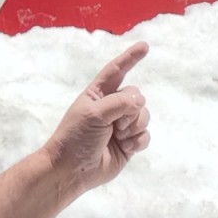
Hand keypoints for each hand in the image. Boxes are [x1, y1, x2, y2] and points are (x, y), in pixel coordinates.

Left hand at [42, 41, 150, 194]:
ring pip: (143, 116)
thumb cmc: (76, 138)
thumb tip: (141, 101)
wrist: (72, 170)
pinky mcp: (129, 143)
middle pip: (137, 96)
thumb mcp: (94, 114)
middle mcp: (111, 106)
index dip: (130, 58)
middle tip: (115, 125)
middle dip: (131, 111)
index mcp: (98, 94)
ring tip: (118, 137)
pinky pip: (145, 135)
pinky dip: (138, 141)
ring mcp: (121, 125)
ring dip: (134, 127)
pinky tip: (125, 148)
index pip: (116, 71)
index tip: (144, 46)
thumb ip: (120, 103)